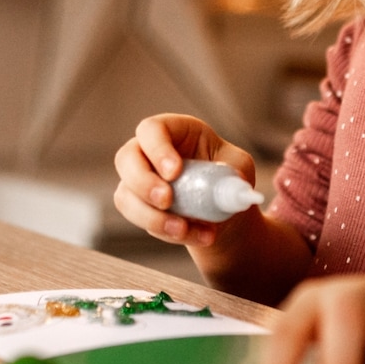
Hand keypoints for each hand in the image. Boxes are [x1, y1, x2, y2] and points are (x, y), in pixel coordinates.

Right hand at [112, 113, 258, 248]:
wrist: (223, 210)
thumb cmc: (228, 177)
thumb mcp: (239, 167)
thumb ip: (234, 171)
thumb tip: (232, 187)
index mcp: (175, 131)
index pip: (152, 129)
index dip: (157, 149)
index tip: (174, 172)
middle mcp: (149, 152)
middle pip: (126, 158)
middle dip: (143, 183)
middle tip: (167, 201)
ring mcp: (138, 180)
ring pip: (125, 196)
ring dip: (153, 217)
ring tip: (184, 228)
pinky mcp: (137, 206)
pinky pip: (139, 220)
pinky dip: (164, 232)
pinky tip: (193, 234)